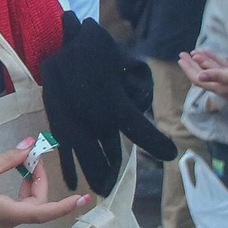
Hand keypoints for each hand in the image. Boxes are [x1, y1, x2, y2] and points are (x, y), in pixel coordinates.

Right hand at [0, 137, 94, 227]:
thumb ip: (10, 158)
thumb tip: (31, 145)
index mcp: (3, 213)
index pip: (42, 212)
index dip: (65, 206)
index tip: (83, 199)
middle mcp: (2, 227)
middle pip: (33, 208)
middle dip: (38, 183)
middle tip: (32, 159)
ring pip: (22, 212)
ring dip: (27, 191)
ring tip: (22, 167)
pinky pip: (10, 216)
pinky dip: (16, 199)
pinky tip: (9, 183)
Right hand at [42, 13, 178, 194]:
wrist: (59, 38)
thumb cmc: (98, 48)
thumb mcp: (128, 61)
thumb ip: (140, 86)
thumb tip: (142, 106)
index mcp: (113, 99)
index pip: (139, 129)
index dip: (156, 143)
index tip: (171, 154)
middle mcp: (92, 114)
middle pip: (107, 151)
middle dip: (113, 169)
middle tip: (116, 184)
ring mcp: (71, 118)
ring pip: (85, 154)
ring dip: (93, 173)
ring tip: (101, 189)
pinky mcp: (56, 117)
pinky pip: (63, 147)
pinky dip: (68, 166)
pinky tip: (71, 182)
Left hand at [179, 48, 227, 100]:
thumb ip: (218, 76)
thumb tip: (199, 76)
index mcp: (220, 87)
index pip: (199, 79)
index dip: (189, 69)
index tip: (181, 59)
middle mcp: (223, 83)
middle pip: (202, 73)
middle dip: (191, 64)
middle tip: (181, 54)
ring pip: (211, 68)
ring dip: (201, 60)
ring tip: (191, 52)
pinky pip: (221, 64)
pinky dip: (212, 57)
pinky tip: (205, 51)